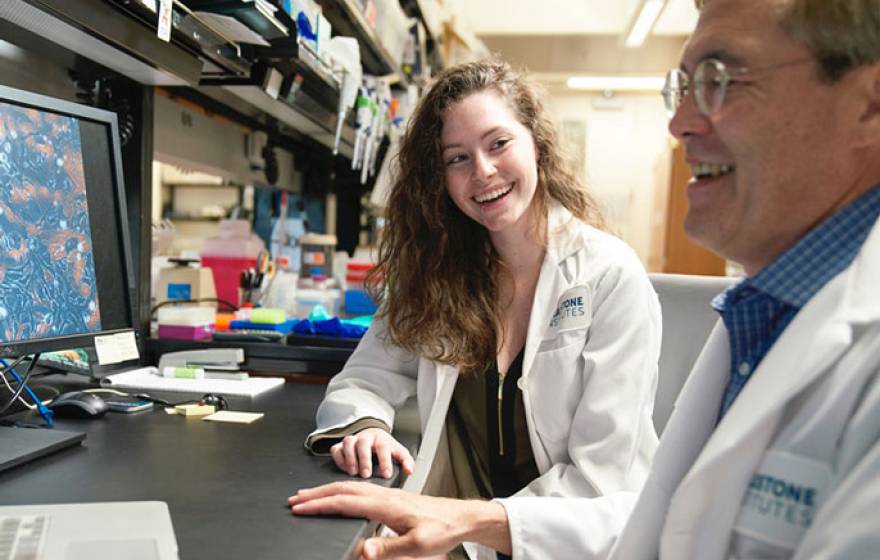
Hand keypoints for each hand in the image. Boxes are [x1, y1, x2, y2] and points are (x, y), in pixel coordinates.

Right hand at [288, 481, 509, 558]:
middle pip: (342, 490)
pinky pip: (359, 490)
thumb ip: (389, 550)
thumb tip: (363, 551)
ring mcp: (387, 495)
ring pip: (350, 488)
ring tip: (309, 496)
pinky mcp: (390, 498)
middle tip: (294, 500)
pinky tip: (339, 497)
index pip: (344, 502)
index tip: (299, 508)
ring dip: (327, 491)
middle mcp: (383, 496)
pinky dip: (341, 492)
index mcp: (385, 505)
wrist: (460, 517)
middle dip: (316, 494)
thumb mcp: (418, 546)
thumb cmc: (441, 529)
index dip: (319, 505)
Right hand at [330, 428, 414, 478]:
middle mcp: (366, 437)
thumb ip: (406, 461)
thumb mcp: (398, 452)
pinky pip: (336, 449)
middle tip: (366, 475)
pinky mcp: (341, 445)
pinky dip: (339, 458)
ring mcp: (353, 440)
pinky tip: (344, 469)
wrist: (372, 436)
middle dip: (364, 459)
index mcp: (381, 438)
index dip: (384, 460)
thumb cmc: (385, 448)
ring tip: (353, 472)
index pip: (383, 446)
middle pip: (363, 443)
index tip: (386, 474)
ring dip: (350, 458)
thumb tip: (409, 471)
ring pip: (348, 443)